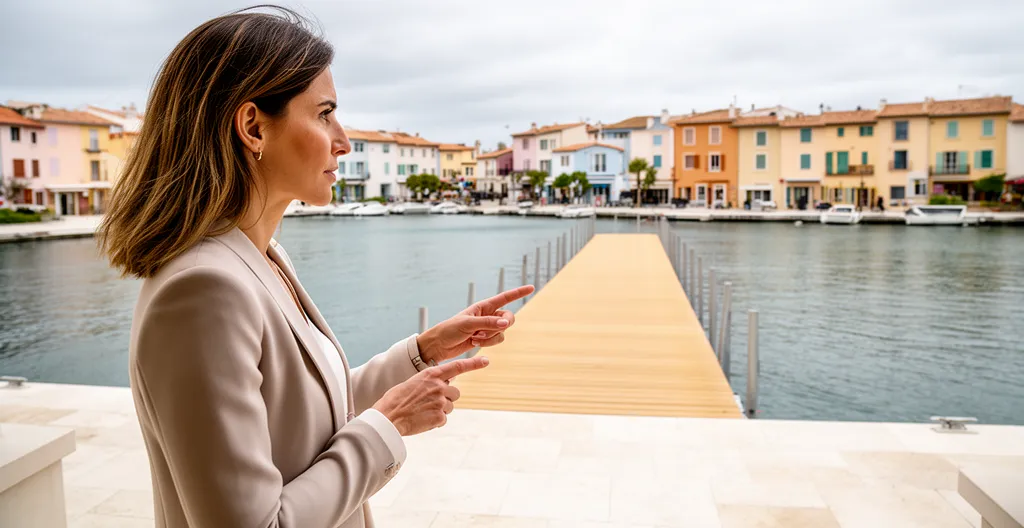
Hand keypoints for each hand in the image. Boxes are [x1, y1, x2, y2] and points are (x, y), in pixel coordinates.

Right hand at [372, 356, 489, 435]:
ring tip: (422, 411)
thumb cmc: (396, 399)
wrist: (389, 417)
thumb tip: (445, 384)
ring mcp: (440, 401)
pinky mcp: (440, 416)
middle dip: (447, 398)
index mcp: (431, 374)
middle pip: (455, 393)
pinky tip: (422, 420)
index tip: (486, 360)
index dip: (473, 363)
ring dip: (440, 410)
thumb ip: (430, 382)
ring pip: (449, 407)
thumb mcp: (413, 382)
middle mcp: (439, 386)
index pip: (457, 366)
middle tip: (429, 403)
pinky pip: (443, 419)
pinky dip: (435, 421)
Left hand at [417, 285, 533, 363]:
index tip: (532, 287)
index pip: (505, 297)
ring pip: (503, 331)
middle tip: (488, 330)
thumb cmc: (449, 330)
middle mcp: (487, 315)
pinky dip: (488, 343)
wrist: (439, 345)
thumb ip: (488, 323)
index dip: (518, 293)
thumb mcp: (468, 324)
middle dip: (502, 325)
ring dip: (491, 337)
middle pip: (508, 317)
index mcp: (483, 306)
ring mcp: (487, 328)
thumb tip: (507, 322)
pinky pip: (496, 340)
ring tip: (475, 338)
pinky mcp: (485, 339)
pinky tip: (474, 343)